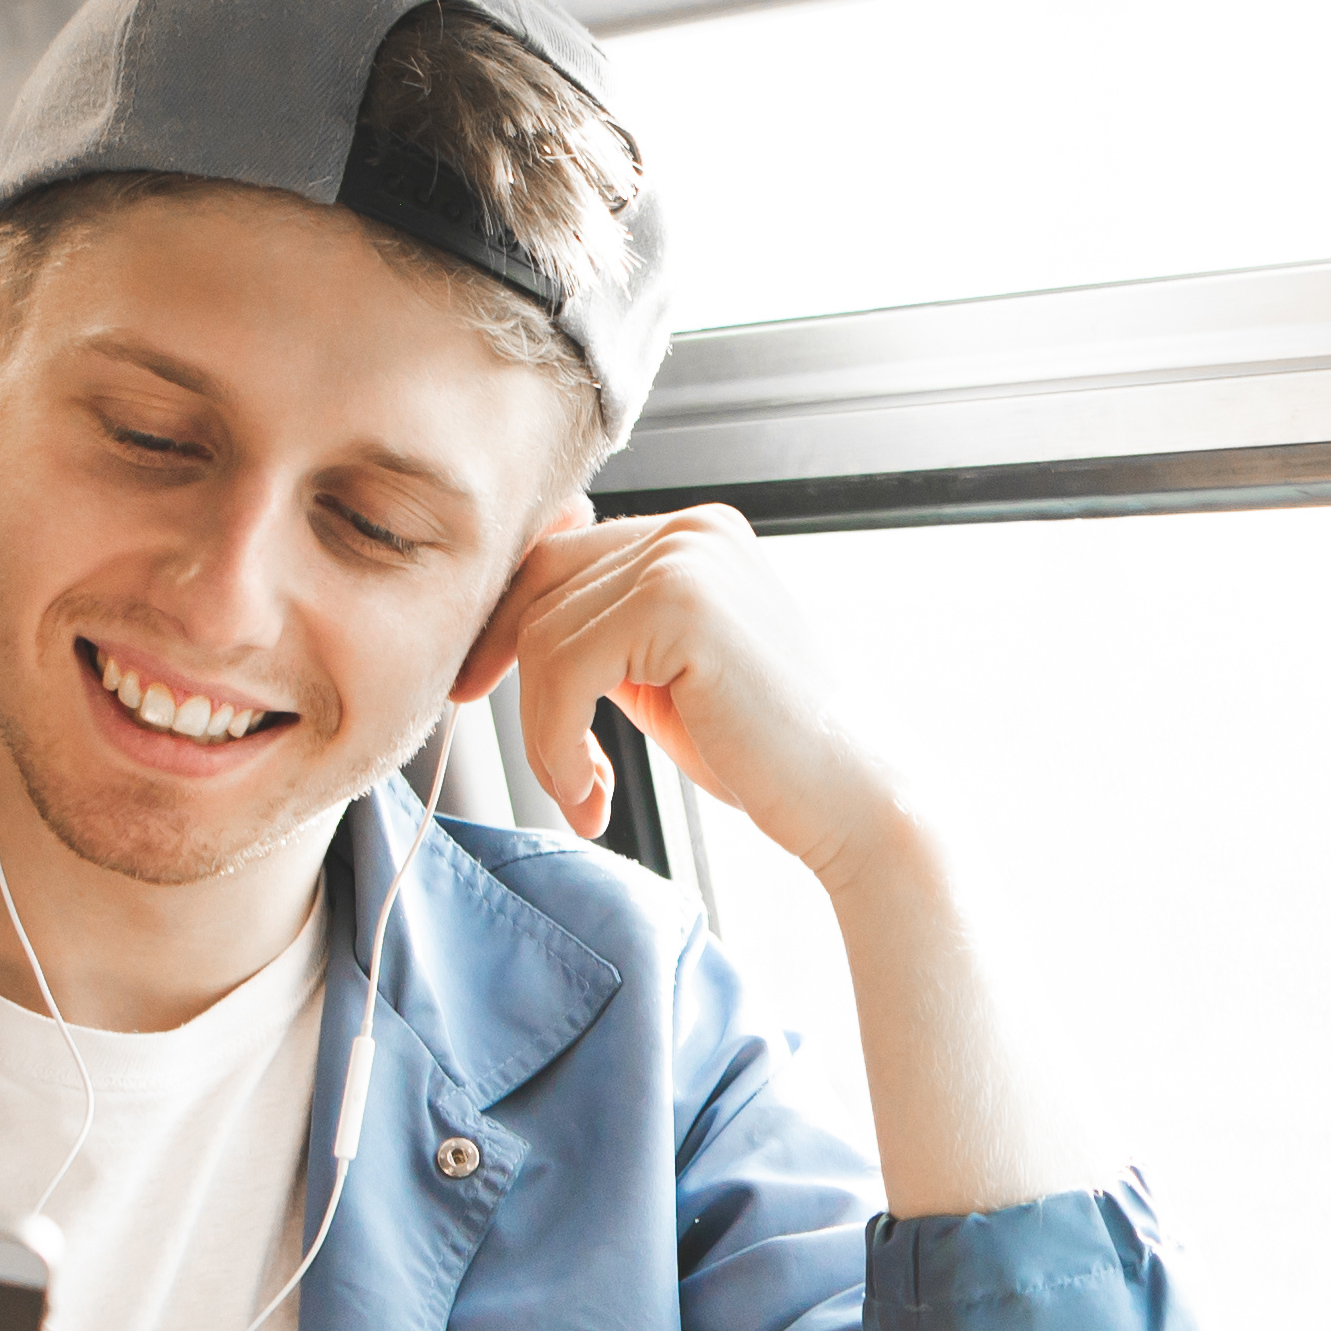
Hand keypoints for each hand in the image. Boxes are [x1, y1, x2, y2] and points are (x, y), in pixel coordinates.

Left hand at [463, 503, 913, 894]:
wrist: (854, 801)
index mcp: (695, 536)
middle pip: (539, 585)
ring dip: (544, 735)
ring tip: (583, 796)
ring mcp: (688, 556)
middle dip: (514, 679)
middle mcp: (692, 528)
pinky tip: (594, 796)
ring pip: (544, 634)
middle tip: (544, 769)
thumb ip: (605, 638)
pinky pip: (564, 668)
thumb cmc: (766, 755)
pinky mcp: (680, 602)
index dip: (505, 630)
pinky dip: (556, 743)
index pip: (558, 561)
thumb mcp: (665, 678)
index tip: (475, 692)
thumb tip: (504, 628)